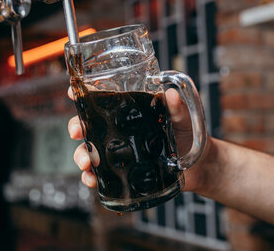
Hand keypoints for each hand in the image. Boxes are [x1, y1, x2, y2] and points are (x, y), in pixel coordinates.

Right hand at [67, 87, 205, 190]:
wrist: (201, 166)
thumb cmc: (190, 135)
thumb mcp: (183, 118)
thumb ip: (177, 107)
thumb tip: (171, 93)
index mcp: (128, 112)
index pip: (101, 100)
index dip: (84, 95)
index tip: (72, 93)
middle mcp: (118, 131)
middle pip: (87, 126)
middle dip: (75, 127)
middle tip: (75, 132)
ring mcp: (118, 152)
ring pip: (88, 151)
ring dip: (80, 156)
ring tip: (86, 163)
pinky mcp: (122, 172)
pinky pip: (100, 175)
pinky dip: (90, 178)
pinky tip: (91, 180)